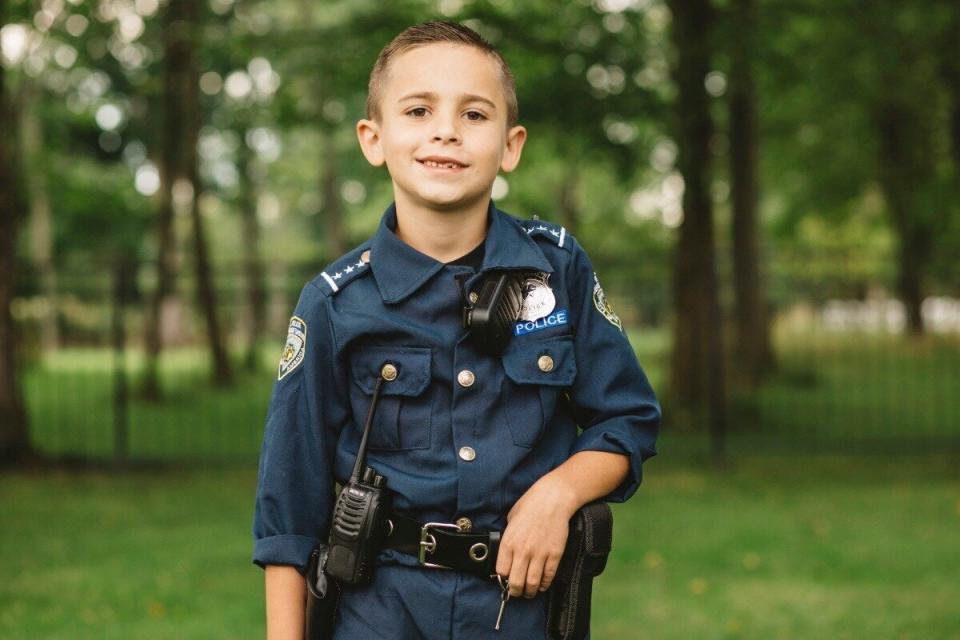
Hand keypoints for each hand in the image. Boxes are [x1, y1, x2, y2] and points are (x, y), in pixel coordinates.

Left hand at [495, 473, 578, 598]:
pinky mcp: (554, 554)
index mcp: (508, 542)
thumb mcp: (511, 520)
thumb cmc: (530, 505)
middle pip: (516, 582)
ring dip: (530, 592)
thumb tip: (507, 553)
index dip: (503, 579)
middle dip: (515, 591)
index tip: (505, 580)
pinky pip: (548, 576)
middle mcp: (522, 550)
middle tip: (517, 592)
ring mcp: (539, 553)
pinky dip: (544, 584)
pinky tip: (542, 584)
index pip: (501, 571)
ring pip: (532, 583)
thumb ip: (508, 538)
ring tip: (529, 592)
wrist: (553, 498)